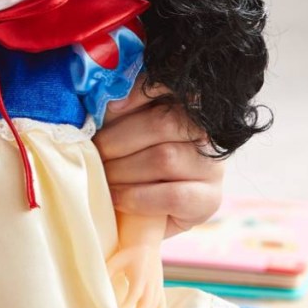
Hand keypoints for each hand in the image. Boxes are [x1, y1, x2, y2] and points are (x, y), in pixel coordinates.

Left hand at [93, 78, 223, 238]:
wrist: (142, 220)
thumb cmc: (130, 169)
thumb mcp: (124, 134)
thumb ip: (120, 112)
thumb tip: (106, 99)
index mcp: (188, 107)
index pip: (171, 87)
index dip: (139, 92)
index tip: (110, 108)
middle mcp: (208, 133)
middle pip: (163, 123)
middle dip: (118, 139)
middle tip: (95, 153)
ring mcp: (212, 167)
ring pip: (164, 157)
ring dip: (123, 169)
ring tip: (102, 176)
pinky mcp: (209, 199)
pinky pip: (173, 195)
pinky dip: (137, 196)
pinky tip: (116, 197)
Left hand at [107, 211, 166, 307]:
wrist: (145, 244)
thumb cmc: (127, 253)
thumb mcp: (115, 260)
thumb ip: (107, 272)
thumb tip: (95, 283)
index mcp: (139, 275)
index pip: (135, 294)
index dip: (127, 305)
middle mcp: (151, 281)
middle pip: (148, 303)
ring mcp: (157, 285)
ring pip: (156, 305)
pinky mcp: (160, 287)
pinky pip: (162, 303)